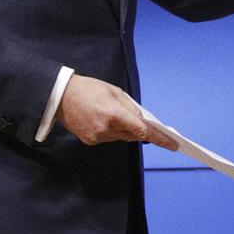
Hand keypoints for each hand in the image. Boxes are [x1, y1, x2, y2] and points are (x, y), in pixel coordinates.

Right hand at [56, 74, 178, 150]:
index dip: (159, 138)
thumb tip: (143, 121)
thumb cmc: (88, 89)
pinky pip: (109, 138)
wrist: (61, 96)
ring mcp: (98, 137)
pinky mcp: (90, 141)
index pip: (142, 131)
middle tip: (142, 121)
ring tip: (112, 113)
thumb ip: (130, 108)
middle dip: (139, 129)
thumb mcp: (114, 92)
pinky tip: (102, 119)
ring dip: (123, 129)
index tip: (172, 144)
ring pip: (121, 137)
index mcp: (114, 114)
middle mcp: (106, 129)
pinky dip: (111, 131)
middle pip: (132, 135)